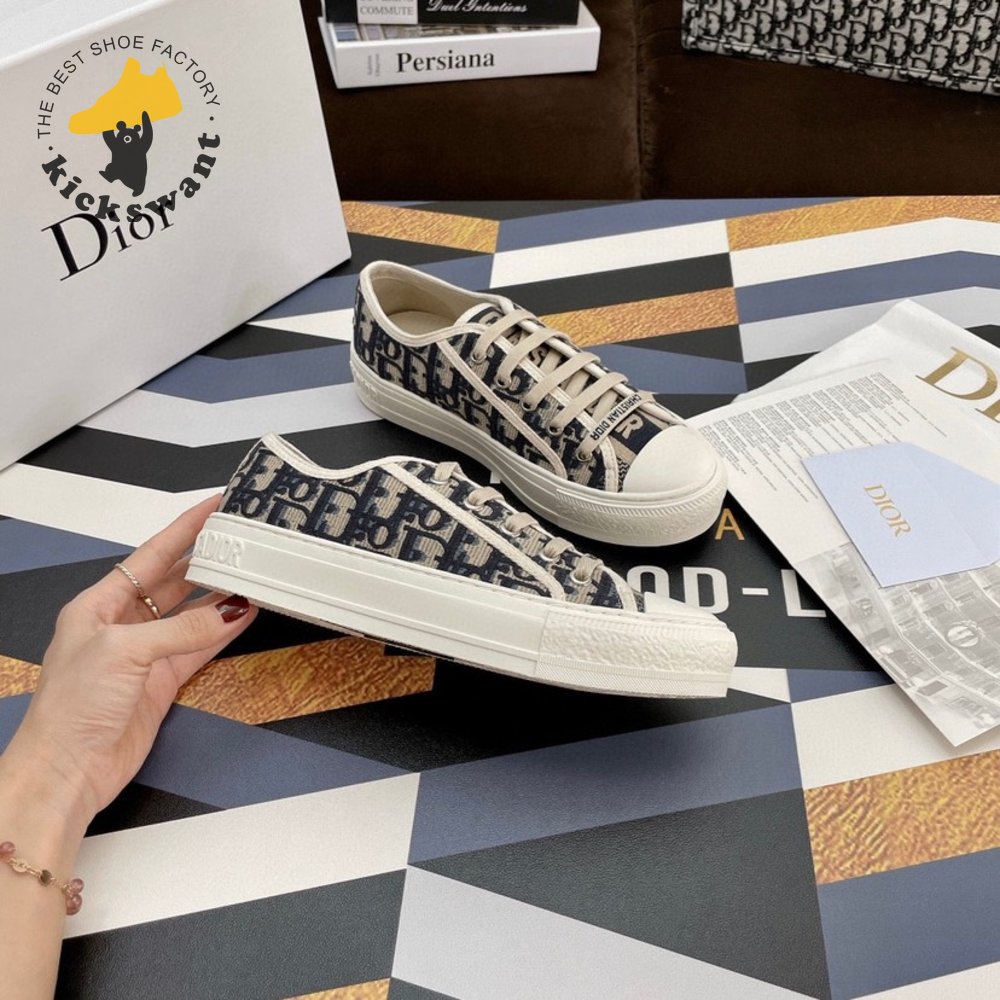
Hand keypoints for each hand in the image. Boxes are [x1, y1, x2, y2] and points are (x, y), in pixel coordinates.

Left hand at [2, 495, 257, 829]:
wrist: (68, 770)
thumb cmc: (73, 706)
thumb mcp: (125, 651)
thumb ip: (182, 628)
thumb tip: (229, 611)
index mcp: (99, 604)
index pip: (151, 554)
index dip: (184, 529)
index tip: (214, 507)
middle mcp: (122, 623)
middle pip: (174, 581)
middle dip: (207, 561)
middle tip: (242, 541)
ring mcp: (144, 653)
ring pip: (191, 614)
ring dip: (220, 597)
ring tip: (253, 575)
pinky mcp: (161, 681)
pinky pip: (199, 646)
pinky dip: (222, 631)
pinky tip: (244, 615)